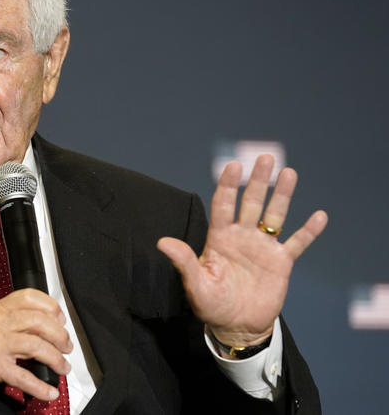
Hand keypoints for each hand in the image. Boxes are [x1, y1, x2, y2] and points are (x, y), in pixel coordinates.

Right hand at [0, 289, 72, 413]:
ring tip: (62, 368)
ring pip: (36, 345)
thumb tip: (44, 329)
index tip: (61, 319)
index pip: (28, 297)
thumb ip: (10, 325)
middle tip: (66, 347)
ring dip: (55, 359)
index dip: (50, 306)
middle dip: (59, 335)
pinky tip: (49, 392)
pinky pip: (24, 376)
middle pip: (38, 320)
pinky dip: (40, 386)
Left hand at [157, 154, 327, 346]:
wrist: (236, 326)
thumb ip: (184, 261)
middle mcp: (242, 237)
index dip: (227, 185)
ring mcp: (262, 248)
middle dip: (257, 181)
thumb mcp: (196, 284)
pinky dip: (308, 231)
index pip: (223, 205)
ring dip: (282, 196)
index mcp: (219, 238)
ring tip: (289, 172)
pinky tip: (320, 215)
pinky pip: (297, 243)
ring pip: (274, 216)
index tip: (232, 165)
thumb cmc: (211, 304)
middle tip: (264, 157)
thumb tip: (162, 242)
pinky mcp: (281, 263)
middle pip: (250, 202)